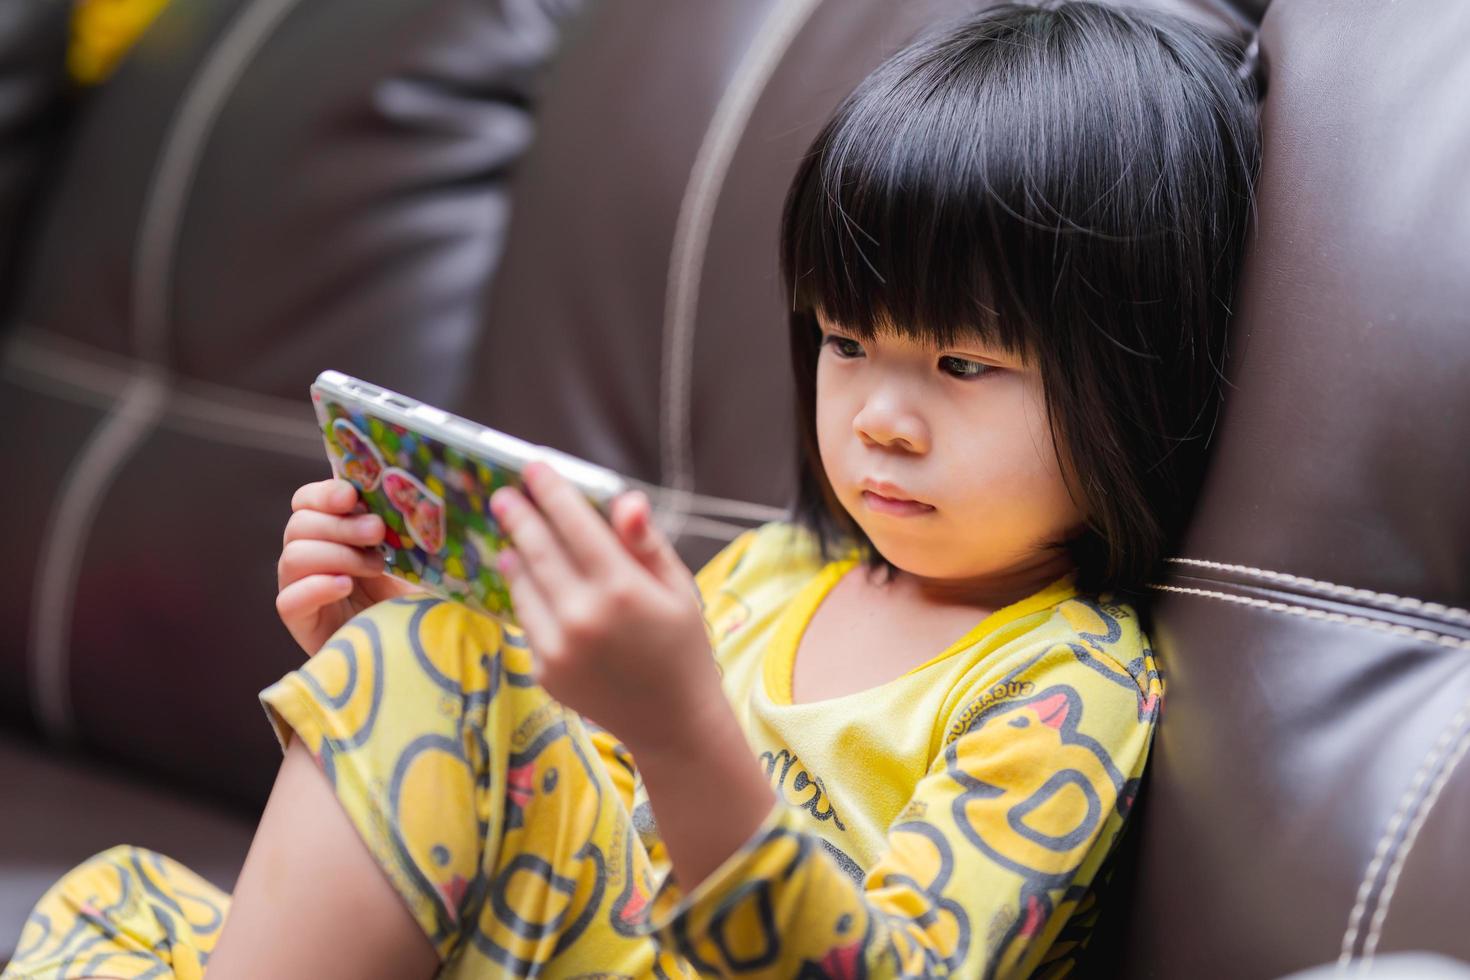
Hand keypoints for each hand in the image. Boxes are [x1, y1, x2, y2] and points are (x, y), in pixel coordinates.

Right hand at [276, 479, 419, 655]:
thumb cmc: (408, 594)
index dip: (324, 494)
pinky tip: (346, 586)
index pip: (306, 501)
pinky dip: (317, 588)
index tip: (351, 496)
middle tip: (377, 532)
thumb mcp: (406, 555)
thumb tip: (398, 494)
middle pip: (299, 525)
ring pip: (293, 557)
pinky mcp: (301, 622)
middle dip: (341, 525)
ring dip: (338, 555)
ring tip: (375, 567)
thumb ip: (393, 524)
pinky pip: (289, 600)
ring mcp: (300, 589)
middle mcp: (308, 556)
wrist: (412, 644)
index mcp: (329, 532)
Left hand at [490, 461, 724, 746]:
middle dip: (519, 516)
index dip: (552, 491)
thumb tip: (624, 501)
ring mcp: (558, 646)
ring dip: (515, 553)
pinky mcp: (544, 670)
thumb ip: (645, 543)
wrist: (672, 721)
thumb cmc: (682, 645)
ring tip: (511, 535)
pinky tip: (525, 578)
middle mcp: (584, 615)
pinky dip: (523, 592)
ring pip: (523, 584)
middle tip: (504, 494)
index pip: (575, 525)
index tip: (533, 467)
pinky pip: (526, 618)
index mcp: (622, 589)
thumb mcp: (678, 587)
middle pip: (538, 549)